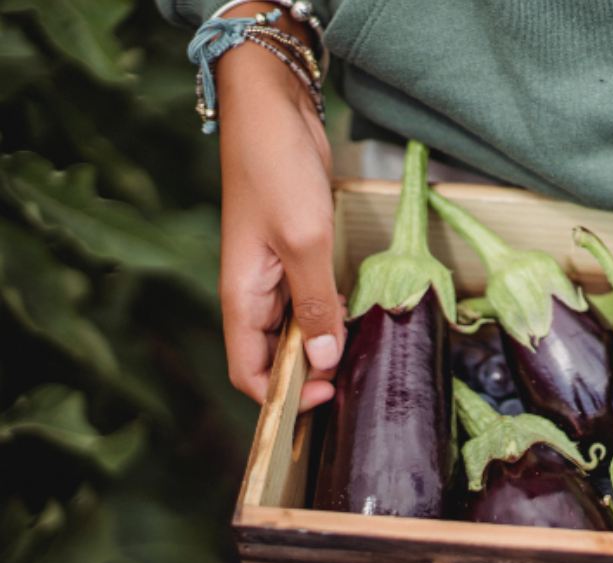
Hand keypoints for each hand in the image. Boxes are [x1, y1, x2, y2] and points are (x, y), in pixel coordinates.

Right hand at [217, 6, 343, 410]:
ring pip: (296, 329)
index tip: (327, 396)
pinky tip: (359, 316)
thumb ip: (314, 303)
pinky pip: (310, 299)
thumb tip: (321, 360)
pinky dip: (331, 313)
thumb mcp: (303, 240)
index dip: (283, 396)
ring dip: (324, 345)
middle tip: (354, 383)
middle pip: (274, 356)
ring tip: (363, 356)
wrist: (273, 107)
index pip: (249, 372)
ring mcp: (275, 272)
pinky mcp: (296, 252)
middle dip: (308, 376)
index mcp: (241, 296)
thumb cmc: (277, 168)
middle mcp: (254, 292)